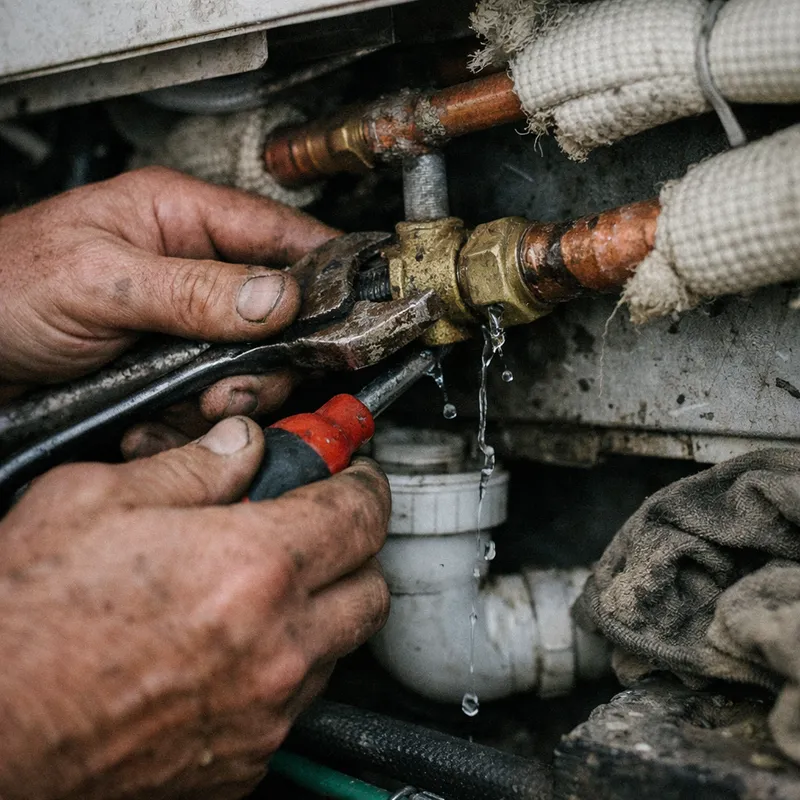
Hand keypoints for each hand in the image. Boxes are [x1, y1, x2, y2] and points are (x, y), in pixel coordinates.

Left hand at [0, 166, 336, 422]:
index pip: (283, 233)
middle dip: (268, 360)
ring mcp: (186, 328)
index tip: (360, 307)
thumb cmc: (2, 285)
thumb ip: (193, 289)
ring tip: (190, 406)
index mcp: (182, 219)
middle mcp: (195, 273)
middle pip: (282, 316)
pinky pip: (215, 404)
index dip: (328, 269)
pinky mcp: (172, 375)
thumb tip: (278, 298)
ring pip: (253, 369)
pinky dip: (196, 425)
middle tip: (238, 385)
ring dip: (231, 399)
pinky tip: (158, 422)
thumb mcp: (99, 279)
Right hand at [0, 417, 389, 799]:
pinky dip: (284, 670)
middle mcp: (275, 647)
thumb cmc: (22, 621)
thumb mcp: (96, 501)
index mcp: (253, 568)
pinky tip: (234, 650)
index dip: (364, 482)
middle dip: (356, 548)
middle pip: (372, 586)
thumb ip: (192, 466)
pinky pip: (296, 704)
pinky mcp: (243, 762)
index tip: (354, 475)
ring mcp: (264, 714)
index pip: (361, 512)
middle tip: (320, 529)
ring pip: (340, 647)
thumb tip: (241, 444)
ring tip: (267, 590)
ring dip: (322, 610)